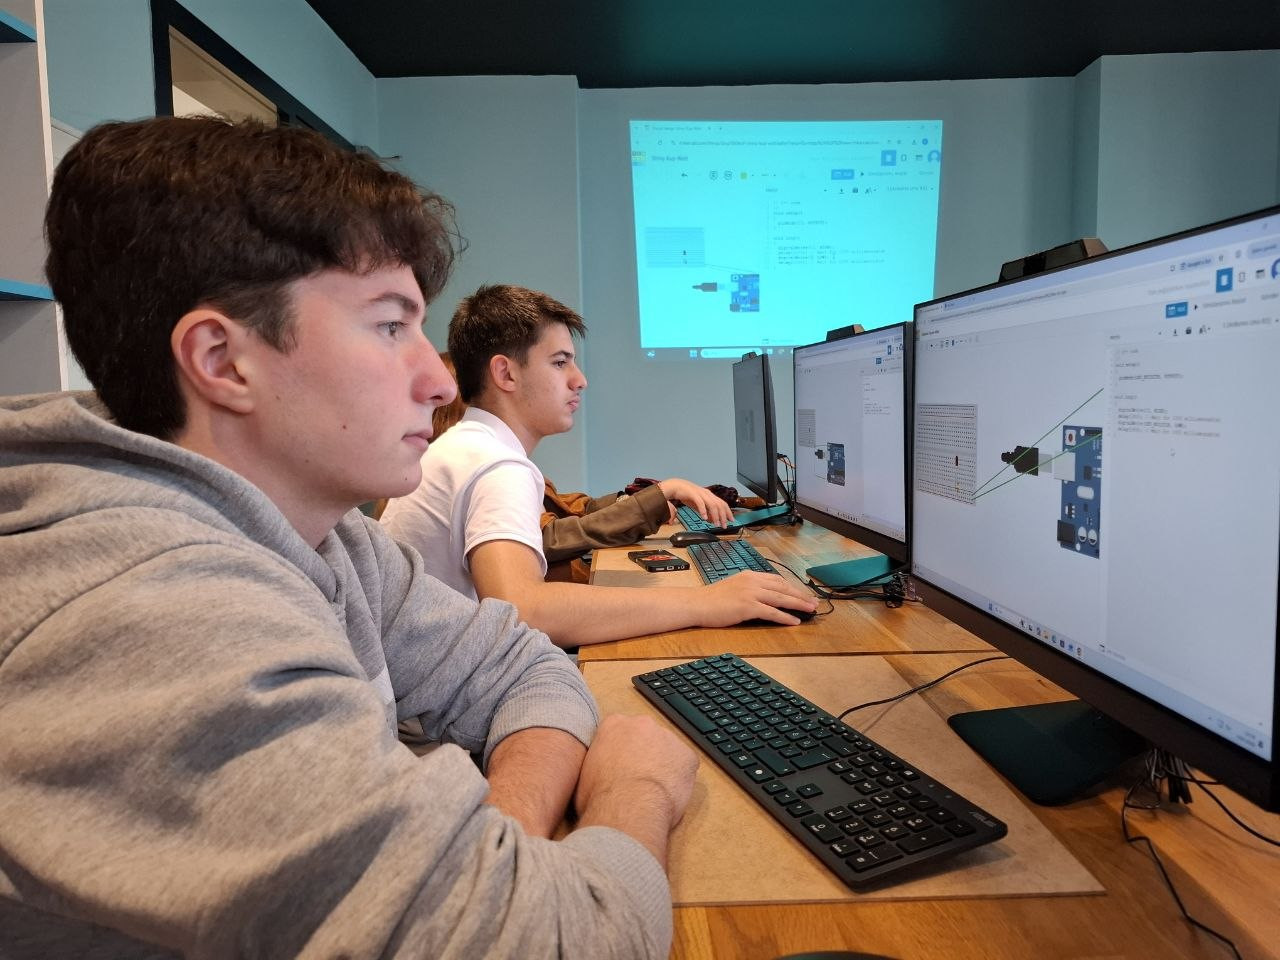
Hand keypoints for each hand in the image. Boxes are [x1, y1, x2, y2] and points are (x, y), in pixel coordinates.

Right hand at [574, 715, 698, 865]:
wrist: (627, 807)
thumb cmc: (600, 794)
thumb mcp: (584, 771)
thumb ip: (597, 758)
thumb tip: (600, 766)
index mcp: (614, 724)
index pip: (619, 729)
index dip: (621, 749)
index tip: (619, 765)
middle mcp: (642, 723)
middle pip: (645, 735)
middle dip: (644, 752)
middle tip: (637, 777)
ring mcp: (668, 737)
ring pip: (667, 750)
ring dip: (663, 764)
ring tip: (653, 789)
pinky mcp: (688, 756)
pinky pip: (685, 765)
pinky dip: (680, 777)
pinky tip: (669, 793)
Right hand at [657, 477, 733, 527]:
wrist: (676, 487)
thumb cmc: (687, 495)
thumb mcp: (699, 505)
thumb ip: (706, 511)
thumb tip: (713, 520)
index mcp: (710, 495)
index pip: (723, 503)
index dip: (728, 512)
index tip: (732, 520)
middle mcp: (707, 494)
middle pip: (719, 505)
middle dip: (723, 516)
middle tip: (724, 525)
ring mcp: (701, 493)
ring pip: (712, 504)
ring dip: (715, 515)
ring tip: (716, 524)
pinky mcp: (693, 494)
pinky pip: (700, 503)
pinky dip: (703, 511)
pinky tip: (704, 518)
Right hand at [698, 571, 818, 626]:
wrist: (697, 604)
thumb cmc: (712, 599)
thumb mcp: (733, 587)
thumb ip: (749, 589)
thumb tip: (763, 598)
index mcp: (750, 575)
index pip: (777, 580)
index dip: (791, 587)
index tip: (802, 593)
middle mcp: (753, 581)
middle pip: (783, 587)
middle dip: (800, 595)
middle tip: (814, 602)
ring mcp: (751, 593)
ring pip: (781, 598)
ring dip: (798, 604)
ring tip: (810, 610)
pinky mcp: (748, 606)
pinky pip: (772, 612)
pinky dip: (785, 617)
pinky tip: (795, 621)